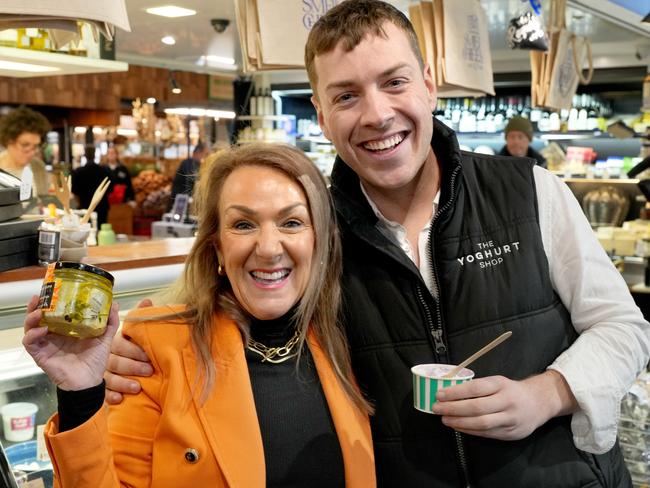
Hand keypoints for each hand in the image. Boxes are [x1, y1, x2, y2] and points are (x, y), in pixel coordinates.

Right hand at [22, 295, 119, 390]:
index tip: (54, 289)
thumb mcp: (104, 338)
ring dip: (31, 317)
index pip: (55, 311)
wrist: (89, 382)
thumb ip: (109, 322)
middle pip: (39, 317)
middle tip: (40, 297)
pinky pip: (30, 343)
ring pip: (30, 327)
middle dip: (36, 306)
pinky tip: (42, 330)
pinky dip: (33, 335)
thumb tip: (114, 303)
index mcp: (66, 329)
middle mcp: (53, 335)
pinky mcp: (40, 355)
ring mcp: (45, 344)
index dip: (51, 301)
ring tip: (39, 312)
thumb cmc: (95, 361)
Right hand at [104, 298, 153, 404]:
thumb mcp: (136, 335)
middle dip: (132, 366)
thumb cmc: (131, 350)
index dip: (134, 350)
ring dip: (122, 382)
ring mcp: (100, 372)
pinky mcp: (98, 387)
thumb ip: (140, 319)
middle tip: (148, 370)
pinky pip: (102, 393)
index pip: (120, 344)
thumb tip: (147, 301)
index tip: (149, 356)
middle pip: (114, 361)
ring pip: (109, 377)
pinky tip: (119, 399)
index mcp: (113, 341)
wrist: (115, 370)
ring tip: (137, 387)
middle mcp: (104, 356)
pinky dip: (110, 396)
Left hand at [431, 371, 577, 440]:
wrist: (539, 403)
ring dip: (459, 422)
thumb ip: (478, 387)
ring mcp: (510, 419)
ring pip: (481, 423)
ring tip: (444, 419)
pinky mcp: (510, 433)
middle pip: (477, 407)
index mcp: (501, 384)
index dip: (456, 392)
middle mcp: (507, 401)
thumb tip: (449, 393)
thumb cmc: (511, 390)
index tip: (439, 394)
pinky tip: (458, 426)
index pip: (475, 388)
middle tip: (437, 408)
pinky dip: (469, 430)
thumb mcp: (497, 382)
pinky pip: (486, 433)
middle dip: (453, 409)